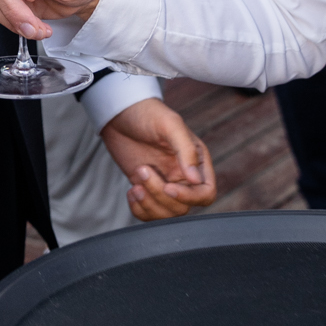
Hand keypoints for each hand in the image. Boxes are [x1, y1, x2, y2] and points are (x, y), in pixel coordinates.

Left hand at [100, 99, 216, 220]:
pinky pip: (149, 213)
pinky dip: (139, 210)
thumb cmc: (148, 113)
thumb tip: (196, 180)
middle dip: (160, 194)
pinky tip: (131, 192)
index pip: (205, 193)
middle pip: (183, 207)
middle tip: (142, 170)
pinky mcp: (146, 188)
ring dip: (149, 204)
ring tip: (135, 184)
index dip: (189, 197)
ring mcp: (164, 184)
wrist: (119, 112)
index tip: (168, 186)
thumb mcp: (169, 124)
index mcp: (196, 162)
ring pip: (166, 213)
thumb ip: (185, 150)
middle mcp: (183, 176)